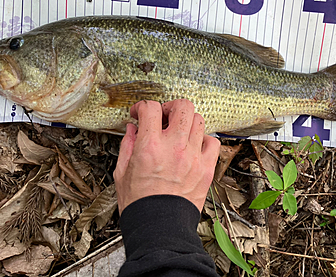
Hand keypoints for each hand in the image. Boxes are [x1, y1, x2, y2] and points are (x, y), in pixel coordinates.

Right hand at [114, 99, 220, 213]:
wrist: (159, 229)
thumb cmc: (140, 205)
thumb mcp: (122, 172)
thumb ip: (128, 145)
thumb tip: (132, 129)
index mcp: (150, 146)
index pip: (151, 108)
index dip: (142, 106)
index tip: (140, 113)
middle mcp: (174, 147)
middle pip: (182, 106)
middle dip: (170, 106)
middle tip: (163, 116)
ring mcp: (193, 157)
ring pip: (198, 120)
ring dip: (186, 122)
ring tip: (178, 132)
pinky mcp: (206, 169)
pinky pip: (213, 142)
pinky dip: (204, 139)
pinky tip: (193, 146)